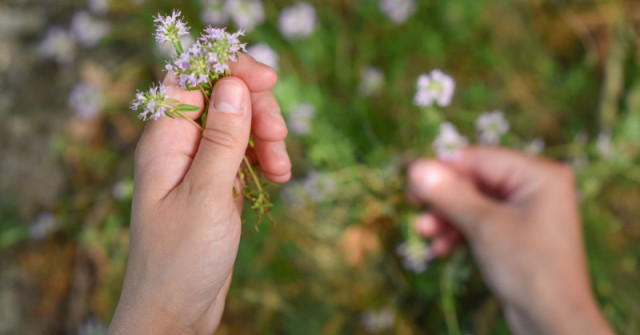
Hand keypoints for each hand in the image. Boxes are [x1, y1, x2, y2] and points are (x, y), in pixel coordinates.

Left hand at [109, 54, 289, 333]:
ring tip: (283, 168)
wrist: (175, 311)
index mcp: (165, 139)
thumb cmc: (181, 258)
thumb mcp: (206, 194)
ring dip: (267, 137)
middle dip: (257, 109)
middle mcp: (180, 145)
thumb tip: (234, 85)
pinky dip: (266, 159)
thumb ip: (221, 138)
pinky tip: (280, 177)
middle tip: (280, 136)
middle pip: (223, 98)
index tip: (268, 80)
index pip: (192, 76)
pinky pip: (245, 155)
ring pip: (239, 126)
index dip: (230, 69)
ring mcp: (199, 165)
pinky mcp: (216, 184)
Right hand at [407, 147, 612, 334]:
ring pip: (474, 203)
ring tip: (424, 234)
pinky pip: (481, 222)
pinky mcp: (516, 234)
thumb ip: (449, 193)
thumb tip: (415, 167)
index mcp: (538, 174)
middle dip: (443, 199)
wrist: (553, 322)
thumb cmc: (527, 267)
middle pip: (475, 180)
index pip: (479, 158)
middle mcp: (535, 187)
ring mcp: (526, 211)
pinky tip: (441, 248)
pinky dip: (460, 232)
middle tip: (413, 208)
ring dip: (446, 218)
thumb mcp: (484, 225)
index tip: (410, 183)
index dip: (442, 169)